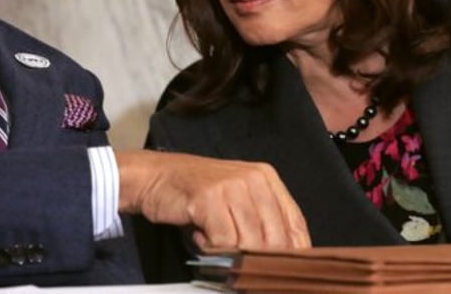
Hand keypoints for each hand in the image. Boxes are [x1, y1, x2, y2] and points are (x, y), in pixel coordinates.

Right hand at [116, 150, 309, 252]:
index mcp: (265, 177)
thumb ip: (262, 222)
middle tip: (239, 264)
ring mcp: (231, 186)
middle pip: (275, 239)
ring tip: (213, 241)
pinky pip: (223, 242)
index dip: (293, 255)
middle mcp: (253, 178)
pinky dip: (211, 249)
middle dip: (259, 261)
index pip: (295, 225)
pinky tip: (200, 235)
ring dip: (231, 254)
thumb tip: (285, 261)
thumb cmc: (196, 192)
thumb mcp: (237, 199)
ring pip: (250, 243)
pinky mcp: (209, 198)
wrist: (155, 176)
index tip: (284, 274)